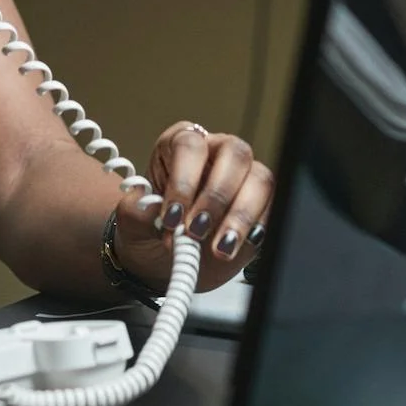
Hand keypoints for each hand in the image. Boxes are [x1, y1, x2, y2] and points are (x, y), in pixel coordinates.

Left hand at [110, 122, 273, 295]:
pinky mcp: (263, 205)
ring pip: (260, 179)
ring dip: (240, 216)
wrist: (163, 260)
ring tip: (218, 248)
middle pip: (234, 155)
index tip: (172, 216)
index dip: (183, 180)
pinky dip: (257, 228)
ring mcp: (244, 177)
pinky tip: (238, 246)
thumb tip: (152, 209)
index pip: (190, 146)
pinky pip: (274, 207)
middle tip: (196, 231)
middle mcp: (217, 153)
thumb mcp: (131, 221)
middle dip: (216, 197)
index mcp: (181, 144)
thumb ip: (138, 212)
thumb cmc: (149, 229)